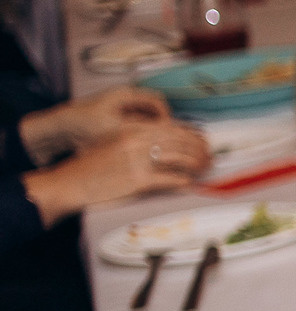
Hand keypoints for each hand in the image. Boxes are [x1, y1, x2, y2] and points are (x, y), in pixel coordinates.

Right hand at [20, 121, 210, 226]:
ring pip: (181, 158)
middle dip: (200, 149)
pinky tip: (192, 183)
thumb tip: (164, 142)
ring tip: (206, 169)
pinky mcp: (139, 180)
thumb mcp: (112, 143)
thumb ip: (136, 139)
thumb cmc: (91, 166)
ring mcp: (138, 160)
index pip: (171, 127)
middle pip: (180, 141)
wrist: (69, 183)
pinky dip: (185, 181)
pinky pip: (171, 179)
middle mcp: (136, 141)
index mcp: (131, 130)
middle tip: (211, 156)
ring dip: (198, 164)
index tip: (203, 140)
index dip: (192, 134)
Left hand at [21, 85, 173, 159]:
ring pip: (146, 117)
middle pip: (154, 109)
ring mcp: (119, 107)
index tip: (168, 134)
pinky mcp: (115, 118)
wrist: (58, 128)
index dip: (167, 118)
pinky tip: (141, 147)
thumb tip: (168, 133)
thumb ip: (145, 129)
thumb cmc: (84, 125)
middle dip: (161, 125)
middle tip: (165, 142)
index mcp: (126, 93)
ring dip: (152, 130)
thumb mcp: (117, 128)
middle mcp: (124, 97)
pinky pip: (136, 123)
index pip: (158, 102)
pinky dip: (142, 133)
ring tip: (155, 146)